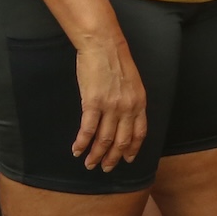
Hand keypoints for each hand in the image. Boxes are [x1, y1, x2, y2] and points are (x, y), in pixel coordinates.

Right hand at [73, 35, 147, 171]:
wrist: (104, 47)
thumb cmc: (117, 63)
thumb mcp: (133, 84)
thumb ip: (131, 102)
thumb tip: (126, 118)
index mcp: (140, 102)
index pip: (139, 133)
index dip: (132, 149)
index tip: (127, 159)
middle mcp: (128, 107)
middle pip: (121, 140)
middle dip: (113, 158)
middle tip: (105, 168)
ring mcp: (111, 106)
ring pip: (104, 139)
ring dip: (96, 155)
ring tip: (89, 164)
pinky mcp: (92, 103)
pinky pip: (88, 129)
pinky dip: (82, 143)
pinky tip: (76, 150)